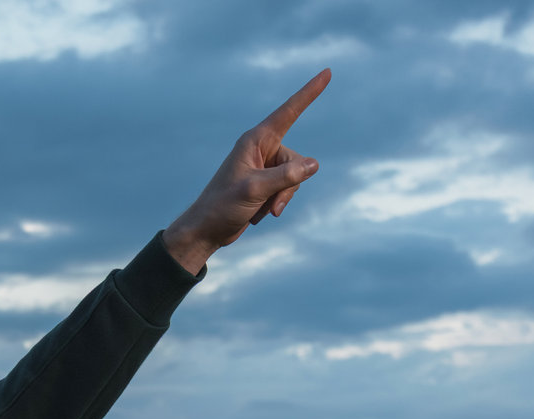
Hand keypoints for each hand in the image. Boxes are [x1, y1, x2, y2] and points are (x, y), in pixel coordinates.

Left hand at [163, 68, 330, 272]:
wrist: (206, 231)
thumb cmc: (222, 207)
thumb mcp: (255, 190)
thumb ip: (286, 176)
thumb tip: (314, 165)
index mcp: (255, 141)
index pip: (289, 112)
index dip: (309, 93)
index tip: (327, 72)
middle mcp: (261, 149)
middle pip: (297, 161)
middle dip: (289, 186)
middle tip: (269, 204)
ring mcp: (264, 167)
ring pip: (295, 178)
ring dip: (281, 198)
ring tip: (259, 211)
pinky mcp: (266, 183)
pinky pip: (286, 190)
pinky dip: (276, 204)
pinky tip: (256, 214)